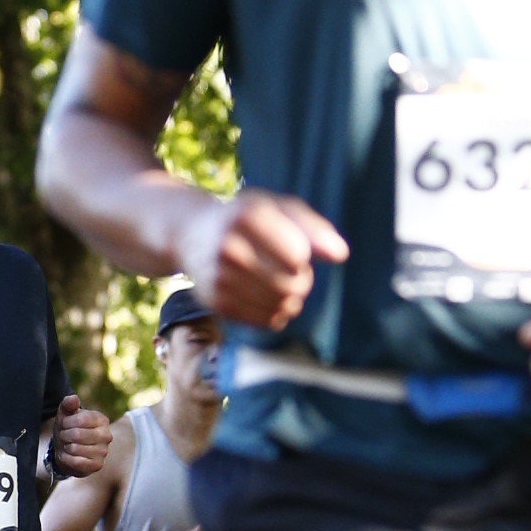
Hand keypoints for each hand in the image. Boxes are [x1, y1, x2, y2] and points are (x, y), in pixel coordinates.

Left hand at [49, 395, 112, 477]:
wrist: (67, 450)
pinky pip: (76, 462)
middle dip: (64, 435)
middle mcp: (106, 435)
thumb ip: (68, 404)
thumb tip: (73, 398)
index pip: (81, 419)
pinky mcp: (98, 465)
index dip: (67, 422)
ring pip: (76, 449)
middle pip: (77, 434)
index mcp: (102, 420)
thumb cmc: (68, 429)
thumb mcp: (65, 414)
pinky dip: (66, 459)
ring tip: (67, 445)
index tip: (64, 424)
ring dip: (65, 447)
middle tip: (64, 436)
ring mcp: (104, 451)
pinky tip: (67, 455)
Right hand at [180, 188, 348, 332]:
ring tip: (278, 282)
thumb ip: (313, 227)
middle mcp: (229, 247)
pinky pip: (268, 321)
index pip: (298, 255)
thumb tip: (340, 254)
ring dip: (291, 299)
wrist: (190, 233)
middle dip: (301, 280)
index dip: (303, 254)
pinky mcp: (216, 304)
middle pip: (293, 285)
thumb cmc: (246, 218)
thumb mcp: (278, 208)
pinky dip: (275, 312)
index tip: (291, 245)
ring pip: (282, 306)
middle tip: (289, 270)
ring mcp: (219, 278)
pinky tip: (265, 296)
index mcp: (248, 216)